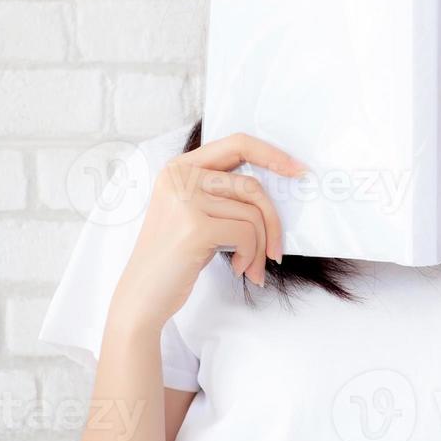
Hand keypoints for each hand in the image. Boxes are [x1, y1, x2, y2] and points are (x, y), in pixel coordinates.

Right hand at [109, 134, 305, 333]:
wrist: (142, 297)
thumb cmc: (177, 257)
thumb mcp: (196, 212)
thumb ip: (224, 192)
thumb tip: (281, 179)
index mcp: (180, 167)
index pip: (237, 144)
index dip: (273, 155)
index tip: (298, 171)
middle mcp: (179, 176)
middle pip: (252, 186)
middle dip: (272, 222)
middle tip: (276, 251)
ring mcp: (185, 200)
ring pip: (253, 213)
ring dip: (260, 246)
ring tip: (252, 266)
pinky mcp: (194, 226)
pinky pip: (246, 233)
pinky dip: (251, 255)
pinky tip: (238, 269)